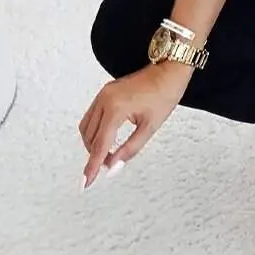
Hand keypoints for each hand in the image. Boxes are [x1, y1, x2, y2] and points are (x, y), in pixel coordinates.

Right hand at [78, 64, 190, 189]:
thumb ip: (131, 149)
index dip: (92, 166)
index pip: (100, 145)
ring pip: (86, 127)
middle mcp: (104, 100)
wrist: (168, 71)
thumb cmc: (164, 95)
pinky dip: (94, 131)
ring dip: (93, 144)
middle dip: (96, 155)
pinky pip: (91, 116)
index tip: (86, 183)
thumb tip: (114, 167)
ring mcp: (102, 95)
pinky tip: (106, 139)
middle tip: (110, 166)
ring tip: (109, 154)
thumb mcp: (150, 127)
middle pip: (89, 137)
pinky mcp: (104, 93)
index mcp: (116, 108)